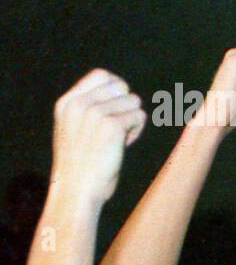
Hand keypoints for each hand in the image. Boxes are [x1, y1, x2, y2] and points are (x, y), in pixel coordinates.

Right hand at [51, 69, 146, 207]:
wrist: (77, 190)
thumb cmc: (80, 163)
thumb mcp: (74, 128)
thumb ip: (88, 107)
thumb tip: (120, 89)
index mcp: (67, 102)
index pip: (101, 75)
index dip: (117, 88)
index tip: (118, 107)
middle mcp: (79, 104)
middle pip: (121, 87)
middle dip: (126, 105)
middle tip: (119, 126)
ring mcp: (95, 113)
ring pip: (134, 102)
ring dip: (132, 120)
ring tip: (119, 139)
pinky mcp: (112, 126)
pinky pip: (139, 116)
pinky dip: (136, 131)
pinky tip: (124, 145)